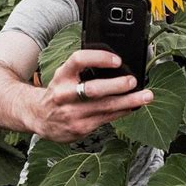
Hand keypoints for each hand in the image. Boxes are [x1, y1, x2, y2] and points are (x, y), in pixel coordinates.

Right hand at [31, 50, 153, 142]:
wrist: (39, 117)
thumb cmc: (59, 91)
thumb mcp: (64, 75)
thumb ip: (83, 69)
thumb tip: (117, 64)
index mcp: (62, 76)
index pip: (78, 60)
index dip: (99, 58)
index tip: (117, 60)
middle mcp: (65, 94)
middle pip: (94, 89)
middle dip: (117, 85)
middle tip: (133, 81)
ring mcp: (73, 113)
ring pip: (105, 107)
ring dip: (129, 102)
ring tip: (146, 96)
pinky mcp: (81, 128)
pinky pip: (107, 119)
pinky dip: (123, 111)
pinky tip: (134, 106)